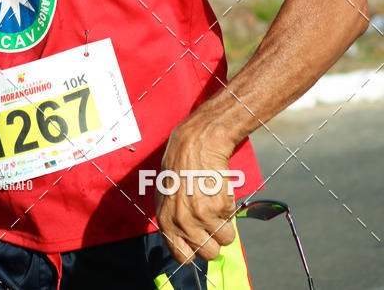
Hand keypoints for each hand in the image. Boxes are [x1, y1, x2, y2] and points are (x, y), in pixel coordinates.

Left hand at [156, 115, 237, 263]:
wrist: (196, 143)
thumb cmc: (179, 166)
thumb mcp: (167, 196)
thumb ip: (174, 222)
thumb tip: (187, 244)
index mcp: (167, 222)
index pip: (183, 257)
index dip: (194, 251)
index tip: (199, 242)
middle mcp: (183, 223)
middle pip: (209, 254)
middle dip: (214, 241)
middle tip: (211, 221)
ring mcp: (203, 216)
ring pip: (226, 240)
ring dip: (225, 225)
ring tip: (215, 204)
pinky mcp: (220, 206)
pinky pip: (233, 219)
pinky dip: (229, 207)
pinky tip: (218, 190)